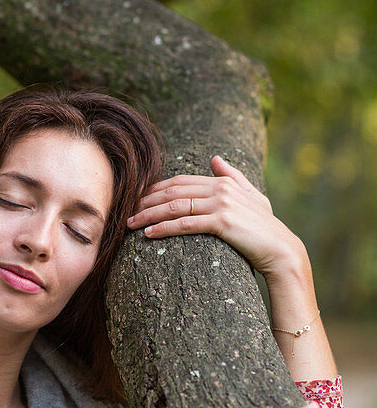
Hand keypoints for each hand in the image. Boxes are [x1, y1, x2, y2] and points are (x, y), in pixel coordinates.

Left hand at [127, 154, 304, 279]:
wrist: (282, 250)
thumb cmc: (265, 227)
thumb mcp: (252, 197)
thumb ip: (233, 176)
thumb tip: (215, 158)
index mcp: (223, 182)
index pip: (180, 181)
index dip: (155, 189)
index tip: (136, 198)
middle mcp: (221, 189)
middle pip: (172, 191)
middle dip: (145, 201)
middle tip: (126, 211)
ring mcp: (222, 205)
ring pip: (174, 206)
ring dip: (148, 214)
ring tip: (130, 224)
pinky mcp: (222, 223)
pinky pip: (185, 224)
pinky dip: (164, 228)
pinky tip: (149, 234)